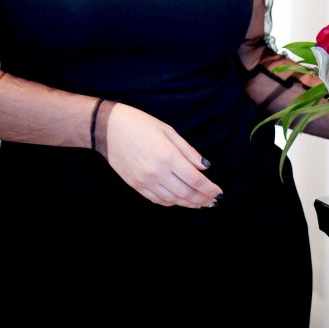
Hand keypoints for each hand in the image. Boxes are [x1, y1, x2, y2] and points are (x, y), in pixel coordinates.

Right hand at [105, 103, 222, 207]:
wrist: (109, 128)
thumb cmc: (140, 123)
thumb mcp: (168, 130)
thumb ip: (187, 151)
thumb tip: (205, 166)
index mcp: (167, 156)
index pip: (195, 180)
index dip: (209, 188)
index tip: (219, 193)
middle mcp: (157, 173)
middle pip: (186, 193)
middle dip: (202, 199)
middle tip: (213, 202)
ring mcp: (145, 181)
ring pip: (173, 200)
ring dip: (189, 204)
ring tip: (201, 204)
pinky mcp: (135, 185)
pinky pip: (158, 200)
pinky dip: (172, 203)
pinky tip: (180, 201)